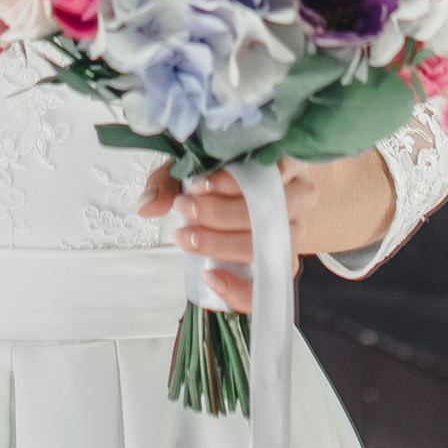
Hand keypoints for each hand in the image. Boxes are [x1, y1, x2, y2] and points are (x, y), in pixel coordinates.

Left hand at [139, 161, 318, 314]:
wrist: (244, 201)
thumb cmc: (222, 180)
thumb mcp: (195, 169)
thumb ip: (170, 182)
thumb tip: (148, 206)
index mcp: (285, 162)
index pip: (270, 169)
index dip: (232, 181)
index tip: (196, 185)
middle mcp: (300, 195)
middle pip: (269, 209)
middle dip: (220, 213)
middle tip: (185, 210)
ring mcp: (297, 230)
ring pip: (269, 244)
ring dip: (223, 244)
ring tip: (189, 238)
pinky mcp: (286, 261)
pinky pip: (270, 282)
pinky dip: (240, 285)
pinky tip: (212, 276)